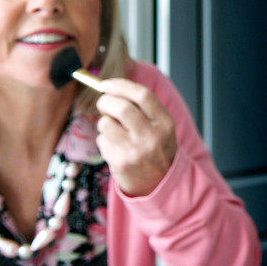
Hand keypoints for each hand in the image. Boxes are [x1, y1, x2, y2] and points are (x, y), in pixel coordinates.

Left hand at [95, 79, 176, 196]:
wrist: (159, 180)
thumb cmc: (156, 145)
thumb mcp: (161, 124)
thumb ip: (143, 106)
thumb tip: (111, 87)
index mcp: (164, 122)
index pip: (143, 95)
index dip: (121, 85)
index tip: (106, 84)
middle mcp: (151, 137)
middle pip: (121, 108)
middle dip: (105, 101)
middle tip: (103, 102)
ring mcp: (135, 152)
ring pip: (105, 124)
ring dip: (104, 121)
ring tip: (112, 127)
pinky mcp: (120, 163)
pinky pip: (102, 141)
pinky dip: (104, 139)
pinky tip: (115, 145)